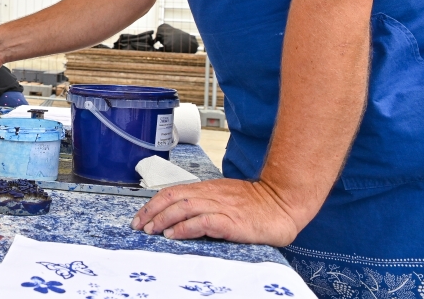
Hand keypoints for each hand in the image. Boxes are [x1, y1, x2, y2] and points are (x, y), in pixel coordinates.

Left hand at [131, 178, 301, 245]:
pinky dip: (185, 228)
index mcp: (207, 189)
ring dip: (163, 219)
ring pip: (183, 208)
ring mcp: (221, 206)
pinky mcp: (232, 221)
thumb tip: (180, 217)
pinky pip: (203, 221)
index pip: (173, 192)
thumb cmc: (257, 205)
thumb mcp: (225, 199)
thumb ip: (205, 204)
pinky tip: (174, 235)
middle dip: (152, 212)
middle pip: (173, 198)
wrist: (284, 202)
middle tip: (139, 226)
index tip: (140, 216)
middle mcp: (211, 194)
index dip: (153, 204)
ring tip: (152, 230)